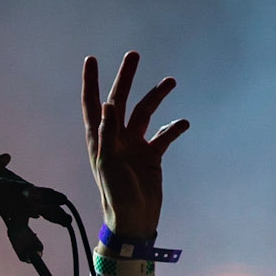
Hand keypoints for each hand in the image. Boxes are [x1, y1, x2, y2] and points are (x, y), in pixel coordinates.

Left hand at [82, 51, 188, 236]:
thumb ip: (108, 134)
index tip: (91, 59)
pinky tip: (183, 123)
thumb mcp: (108, 164)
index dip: (91, 82)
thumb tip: (109, 105)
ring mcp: (134, 145)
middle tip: (133, 55)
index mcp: (99, 139)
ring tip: (170, 81)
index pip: (93, 104)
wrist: (134, 220)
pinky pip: (163, 136)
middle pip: (120, 100)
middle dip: (126, 78)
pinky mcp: (151, 156)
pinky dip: (173, 127)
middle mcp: (116, 137)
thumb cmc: (115, 195)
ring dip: (156, 97)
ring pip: (145, 113)